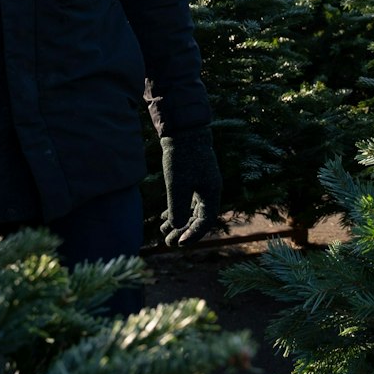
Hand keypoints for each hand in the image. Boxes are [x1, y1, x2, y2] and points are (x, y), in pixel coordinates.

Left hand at [159, 129, 221, 246]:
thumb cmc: (182, 158)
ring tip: (162, 232)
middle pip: (198, 218)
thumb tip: (178, 227)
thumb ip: (178, 209)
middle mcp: (209, 190)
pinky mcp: (192, 176)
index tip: (178, 243)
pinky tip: (163, 217)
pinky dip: (176, 209)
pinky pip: (187, 200)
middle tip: (168, 243)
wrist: (183, 130)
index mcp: (212, 193)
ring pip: (191, 209)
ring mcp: (202, 183)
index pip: (205, 221)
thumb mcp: (177, 186)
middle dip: (183, 231)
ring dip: (178, 222)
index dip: (193, 235)